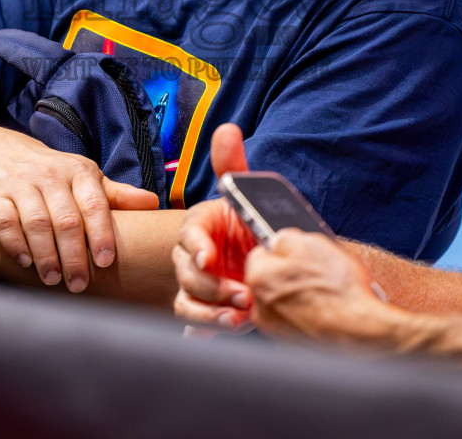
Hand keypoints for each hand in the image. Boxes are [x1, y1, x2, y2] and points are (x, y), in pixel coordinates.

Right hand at [0, 128, 157, 291]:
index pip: (95, 205)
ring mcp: (22, 182)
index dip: (101, 234)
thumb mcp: (85, 178)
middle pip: (66, 219)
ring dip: (45, 254)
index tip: (105, 262)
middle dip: (73, 255)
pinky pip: (5, 219)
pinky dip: (14, 242)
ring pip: (36, 221)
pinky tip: (24, 261)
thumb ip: (116, 195)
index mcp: (80, 172)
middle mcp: (52, 175)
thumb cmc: (53, 173)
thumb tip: (153, 203)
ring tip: (52, 279)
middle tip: (79, 284)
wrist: (0, 149)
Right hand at [172, 123, 256, 328]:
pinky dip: (206, 331)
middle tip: (244, 296)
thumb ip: (233, 167)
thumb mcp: (246, 196)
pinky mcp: (207, 310)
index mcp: (201, 225)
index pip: (189, 233)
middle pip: (188, 274)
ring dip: (210, 314)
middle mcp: (194, 257)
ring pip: (188, 302)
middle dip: (213, 288)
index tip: (209, 257)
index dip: (196, 246)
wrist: (273, 258)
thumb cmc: (251, 224)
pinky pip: (196, 323)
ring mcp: (198, 286)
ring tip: (239, 320)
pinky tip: (226, 332)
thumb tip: (227, 129)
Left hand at [245, 230, 390, 345]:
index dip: (284, 251)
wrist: (360, 331)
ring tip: (325, 293)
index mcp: (259, 277)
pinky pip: (295, 319)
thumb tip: (279, 240)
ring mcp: (274, 327)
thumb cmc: (339, 291)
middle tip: (317, 274)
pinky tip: (325, 309)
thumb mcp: (313, 244)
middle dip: (290, 273)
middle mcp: (260, 305)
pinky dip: (306, 313)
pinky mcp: (290, 342)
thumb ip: (286, 238)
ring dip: (298, 294)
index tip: (300, 256)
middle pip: (270, 278)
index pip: (261, 253)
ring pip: (283, 299)